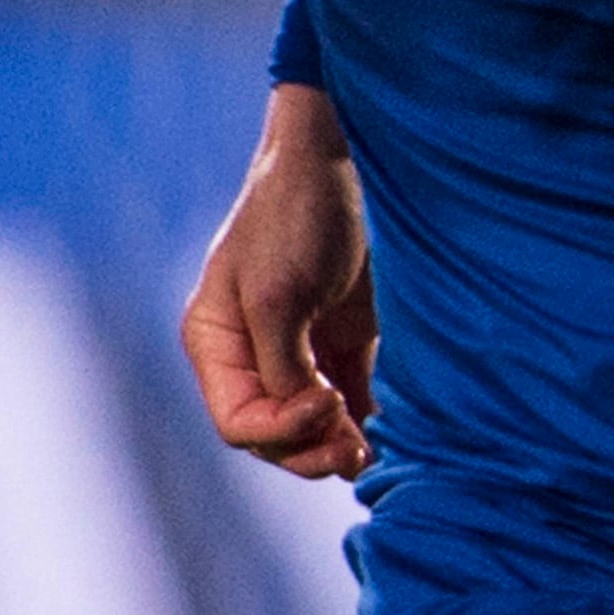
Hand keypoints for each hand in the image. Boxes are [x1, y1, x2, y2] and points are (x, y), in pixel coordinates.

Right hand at [182, 85, 376, 479]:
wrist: (342, 161)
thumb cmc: (294, 217)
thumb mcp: (279, 294)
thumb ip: (282, 362)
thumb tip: (306, 418)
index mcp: (217, 345)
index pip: (238, 420)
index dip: (280, 429)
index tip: (328, 400)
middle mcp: (252, 356)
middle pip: (274, 434)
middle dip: (312, 449)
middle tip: (356, 453)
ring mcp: (301, 350)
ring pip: (315, 425)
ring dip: (341, 445)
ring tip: (376, 453)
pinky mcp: (346, 341)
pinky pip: (353, 399)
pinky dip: (368, 420)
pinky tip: (396, 434)